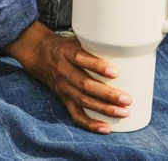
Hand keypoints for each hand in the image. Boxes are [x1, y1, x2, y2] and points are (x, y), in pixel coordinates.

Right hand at [4, 21, 131, 133]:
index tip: (115, 72)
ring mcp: (63, 87)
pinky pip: (75, 114)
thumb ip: (96, 44)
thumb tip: (128, 48)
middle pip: (85, 85)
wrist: (39, 55)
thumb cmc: (67, 46)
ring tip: (123, 112)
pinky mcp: (63, 99)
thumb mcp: (77, 39)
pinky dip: (90, 123)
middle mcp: (64, 71)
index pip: (81, 59)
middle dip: (107, 94)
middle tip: (127, 99)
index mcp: (67, 53)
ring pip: (83, 101)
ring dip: (104, 109)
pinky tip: (106, 128)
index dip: (97, 66)